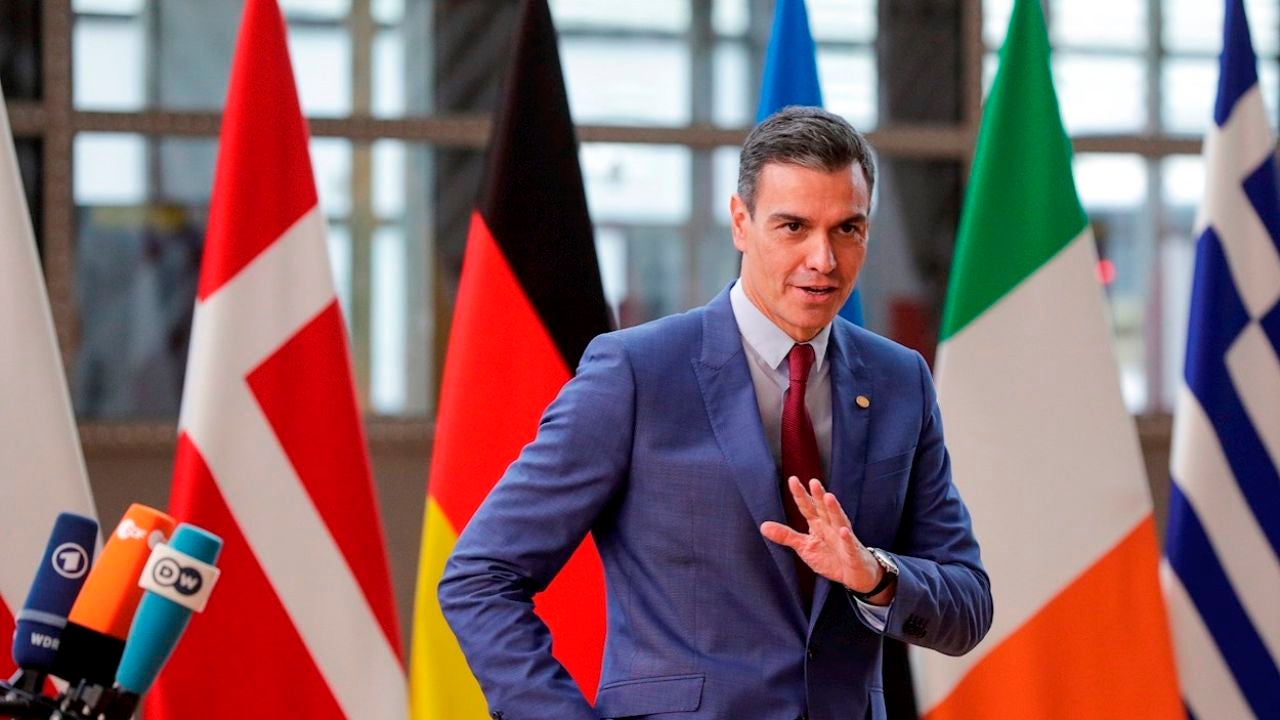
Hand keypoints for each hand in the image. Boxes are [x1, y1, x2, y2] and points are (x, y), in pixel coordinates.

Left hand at [760, 477, 893, 601]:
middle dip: (819, 496)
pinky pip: (849, 546)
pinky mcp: (852, 554)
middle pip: (824, 510)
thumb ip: (786, 535)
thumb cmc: (831, 557)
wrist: (856, 574)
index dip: (801, 495)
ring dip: (834, 510)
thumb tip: (763, 526)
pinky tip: (843, 531)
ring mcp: (843, 540)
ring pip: (839, 522)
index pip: (808, 508)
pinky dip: (847, 539)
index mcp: (819, 525)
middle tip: (813, 481)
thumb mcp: (804, 547)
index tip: (793, 480)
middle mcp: (832, 528)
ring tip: (828, 497)